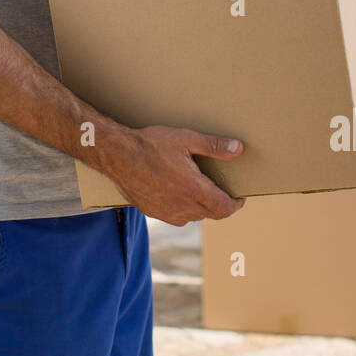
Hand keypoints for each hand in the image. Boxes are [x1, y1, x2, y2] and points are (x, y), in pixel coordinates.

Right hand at [103, 125, 246, 225]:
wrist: (116, 155)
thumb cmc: (150, 145)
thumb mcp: (185, 139)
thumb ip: (214, 146)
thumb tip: (238, 149)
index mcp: (193, 189)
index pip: (224, 209)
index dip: (235, 205)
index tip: (239, 196)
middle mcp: (181, 206)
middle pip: (210, 214)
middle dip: (219, 204)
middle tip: (221, 189)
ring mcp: (165, 212)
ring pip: (193, 216)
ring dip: (201, 206)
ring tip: (200, 189)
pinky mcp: (152, 212)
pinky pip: (176, 216)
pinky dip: (183, 208)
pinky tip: (178, 193)